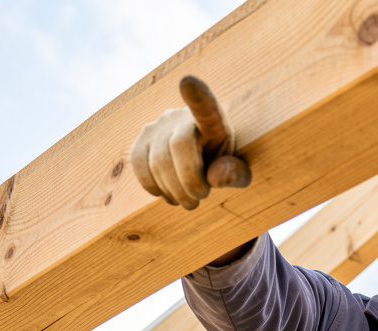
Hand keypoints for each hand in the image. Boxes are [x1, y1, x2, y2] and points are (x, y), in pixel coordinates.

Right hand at [130, 75, 250, 209]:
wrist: (200, 159)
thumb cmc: (222, 163)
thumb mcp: (238, 169)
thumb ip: (234, 173)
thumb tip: (216, 178)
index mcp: (213, 119)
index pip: (205, 106)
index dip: (196, 96)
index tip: (188, 83)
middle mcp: (180, 116)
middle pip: (176, 149)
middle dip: (188, 183)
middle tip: (199, 198)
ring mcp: (157, 125)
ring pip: (156, 163)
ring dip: (172, 191)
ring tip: (187, 200)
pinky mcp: (141, 140)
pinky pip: (139, 166)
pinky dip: (153, 187)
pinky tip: (168, 193)